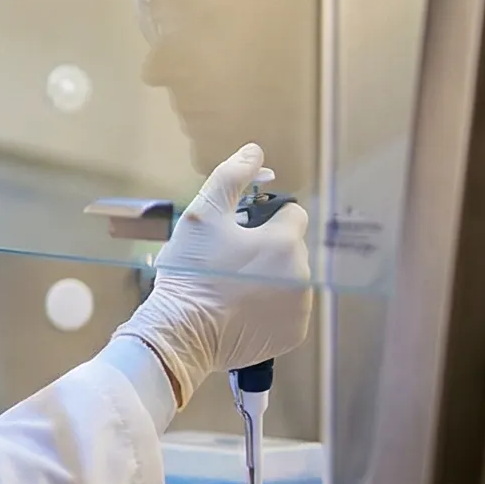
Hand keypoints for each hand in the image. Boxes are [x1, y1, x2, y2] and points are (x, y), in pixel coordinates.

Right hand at [114, 142, 312, 406]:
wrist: (182, 332)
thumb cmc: (190, 273)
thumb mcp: (202, 216)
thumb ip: (230, 178)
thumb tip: (253, 151)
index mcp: (285, 241)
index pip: (291, 214)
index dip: (263, 219)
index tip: (238, 232)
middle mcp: (302, 273)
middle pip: (290, 248)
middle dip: (266, 249)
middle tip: (228, 260)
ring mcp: (300, 306)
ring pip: (290, 278)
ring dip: (270, 277)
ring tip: (233, 287)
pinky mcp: (294, 332)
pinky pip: (287, 310)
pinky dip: (270, 307)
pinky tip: (242, 309)